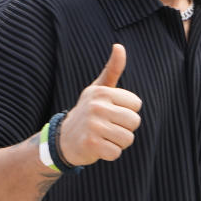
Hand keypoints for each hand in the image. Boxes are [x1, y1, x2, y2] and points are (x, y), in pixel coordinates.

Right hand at [57, 44, 141, 165]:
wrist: (64, 139)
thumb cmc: (88, 112)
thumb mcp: (98, 89)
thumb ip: (112, 70)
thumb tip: (119, 46)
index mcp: (102, 92)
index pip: (136, 105)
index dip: (128, 112)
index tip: (112, 113)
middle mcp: (97, 107)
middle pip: (134, 122)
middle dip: (126, 129)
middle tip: (109, 128)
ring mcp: (93, 126)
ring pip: (127, 139)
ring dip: (119, 143)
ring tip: (104, 137)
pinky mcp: (91, 144)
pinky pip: (116, 153)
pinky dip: (110, 153)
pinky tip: (99, 147)